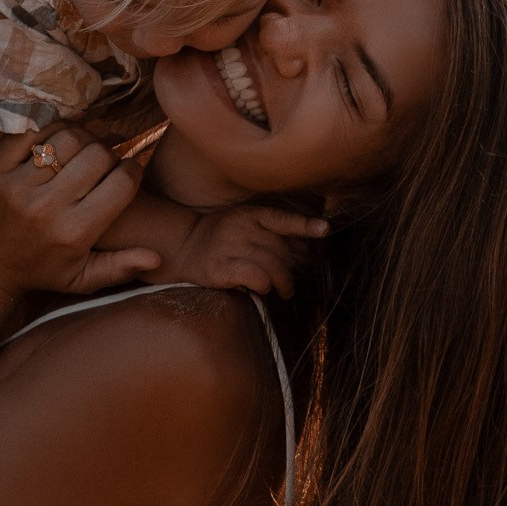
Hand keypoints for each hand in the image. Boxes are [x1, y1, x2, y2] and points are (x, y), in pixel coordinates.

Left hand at [0, 125, 157, 310]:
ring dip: (80, 139)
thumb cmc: (40, 271)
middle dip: (107, 153)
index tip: (125, 172)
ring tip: (79, 151)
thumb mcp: (83, 279)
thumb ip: (120, 267)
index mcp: (74, 233)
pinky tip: (52, 147)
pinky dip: (47, 134)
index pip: (122, 182)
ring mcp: (16, 186)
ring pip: (67, 137)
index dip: (131, 171)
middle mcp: (46, 207)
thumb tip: (157, 257)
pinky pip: (31, 134)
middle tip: (102, 161)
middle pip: (97, 154)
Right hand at [169, 204, 326, 297]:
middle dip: (294, 268)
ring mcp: (229, 247)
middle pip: (280, 249)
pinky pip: (253, 276)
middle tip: (294, 281)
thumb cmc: (221, 238)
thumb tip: (305, 247)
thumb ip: (272, 231)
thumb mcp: (244, 223)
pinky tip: (264, 289)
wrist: (182, 247)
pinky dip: (264, 284)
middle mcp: (240, 228)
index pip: (281, 218)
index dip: (304, 225)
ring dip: (284, 282)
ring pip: (271, 264)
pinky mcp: (219, 268)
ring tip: (286, 291)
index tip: (325, 230)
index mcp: (249, 214)